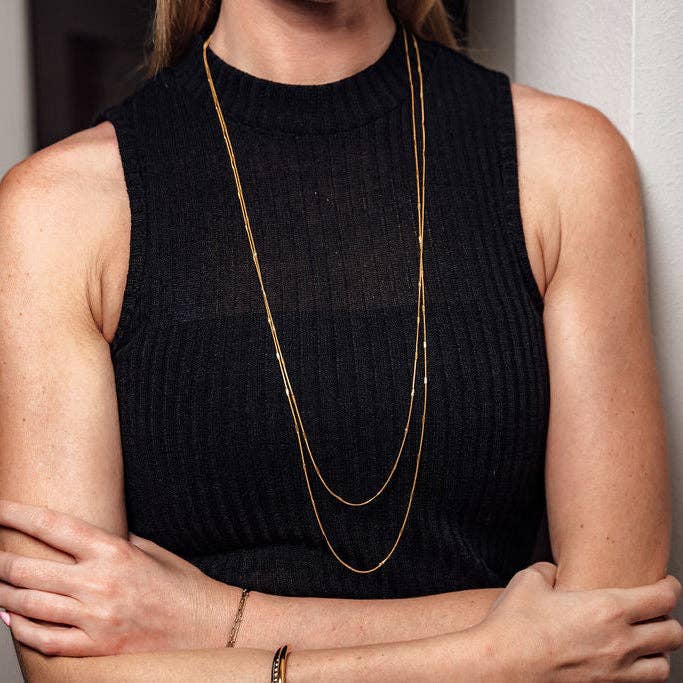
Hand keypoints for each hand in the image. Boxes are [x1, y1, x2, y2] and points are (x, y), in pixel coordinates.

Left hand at [0, 499, 237, 655]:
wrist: (204, 625)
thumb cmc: (180, 584)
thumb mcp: (150, 549)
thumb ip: (115, 540)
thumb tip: (85, 532)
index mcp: (113, 552)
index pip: (53, 527)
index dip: (17, 515)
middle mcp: (98, 584)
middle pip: (28, 568)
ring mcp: (94, 619)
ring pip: (28, 605)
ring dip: (1, 593)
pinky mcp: (96, 647)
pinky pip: (44, 640)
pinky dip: (20, 629)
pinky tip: (9, 618)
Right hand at [478, 561, 682, 681]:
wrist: (499, 667)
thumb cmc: (513, 623)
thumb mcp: (530, 580)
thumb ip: (550, 571)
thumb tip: (554, 572)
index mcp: (607, 608)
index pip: (663, 598)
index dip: (671, 587)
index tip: (667, 583)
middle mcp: (620, 643)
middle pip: (673, 635)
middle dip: (668, 620)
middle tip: (655, 613)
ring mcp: (614, 674)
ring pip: (663, 668)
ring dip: (658, 654)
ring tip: (643, 644)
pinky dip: (638, 676)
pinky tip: (621, 666)